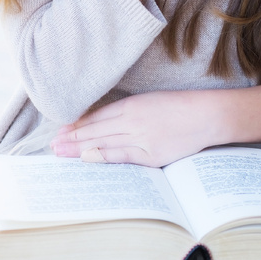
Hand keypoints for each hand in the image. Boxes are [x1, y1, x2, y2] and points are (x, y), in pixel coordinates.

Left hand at [50, 91, 220, 167]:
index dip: (78, 124)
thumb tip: (107, 121)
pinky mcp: (151, 154)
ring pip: (103, 142)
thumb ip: (131, 111)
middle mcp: (133, 119)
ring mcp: (141, 137)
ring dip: (79, 148)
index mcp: (133, 105)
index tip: (61, 130)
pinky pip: (121, 155)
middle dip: (72, 138)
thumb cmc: (183, 107)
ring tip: (60, 153)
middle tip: (52, 145)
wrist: (208, 115)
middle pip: (95, 129)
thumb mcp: (153, 101)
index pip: (97, 116)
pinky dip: (101, 156)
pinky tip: (85, 158)